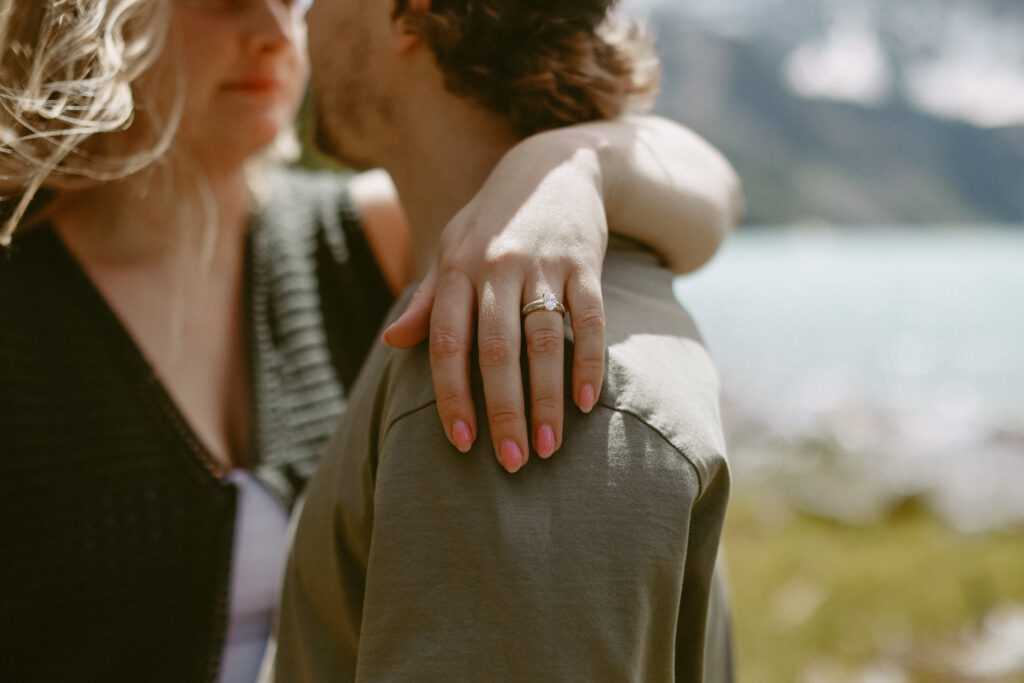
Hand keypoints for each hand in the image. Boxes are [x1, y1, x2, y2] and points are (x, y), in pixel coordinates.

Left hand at [382, 143, 608, 472]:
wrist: (553, 166)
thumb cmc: (492, 220)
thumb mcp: (451, 249)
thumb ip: (426, 300)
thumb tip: (392, 343)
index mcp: (457, 268)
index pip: (449, 343)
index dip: (452, 395)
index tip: (462, 443)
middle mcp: (497, 266)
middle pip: (498, 350)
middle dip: (503, 410)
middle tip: (510, 462)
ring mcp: (544, 263)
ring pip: (544, 340)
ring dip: (546, 398)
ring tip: (547, 448)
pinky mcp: (585, 262)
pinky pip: (589, 319)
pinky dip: (588, 362)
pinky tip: (586, 403)